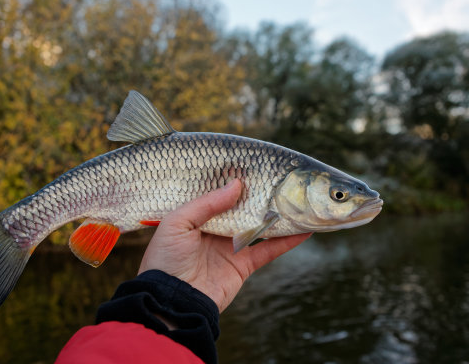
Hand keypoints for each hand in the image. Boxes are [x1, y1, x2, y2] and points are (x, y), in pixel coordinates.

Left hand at [138, 179, 311, 311]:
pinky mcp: (243, 266)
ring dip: (278, 217)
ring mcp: (230, 247)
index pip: (219, 194)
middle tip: (281, 180)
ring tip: (299, 202)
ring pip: (260, 227)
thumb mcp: (177, 222)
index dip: (234, 182)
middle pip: (243, 208)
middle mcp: (215, 229)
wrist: (171, 302)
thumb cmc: (165, 260)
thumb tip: (236, 184)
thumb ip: (207, 203)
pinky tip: (303, 230)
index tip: (253, 166)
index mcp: (196, 216)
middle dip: (260, 196)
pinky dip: (287, 241)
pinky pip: (268, 250)